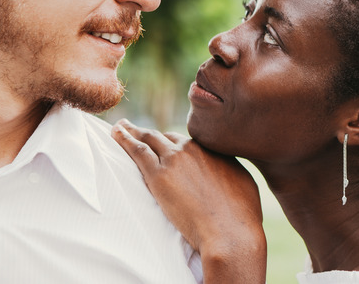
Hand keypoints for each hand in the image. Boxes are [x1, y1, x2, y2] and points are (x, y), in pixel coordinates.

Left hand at [111, 119, 266, 282]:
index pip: (185, 141)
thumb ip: (229, 169)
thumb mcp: (243, 181)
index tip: (161, 142)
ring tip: (120, 126)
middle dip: (149, 133)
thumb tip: (226, 170)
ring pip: (149, 138)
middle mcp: (193, 149)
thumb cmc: (242, 215)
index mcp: (212, 150)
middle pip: (165, 137)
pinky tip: (115, 133)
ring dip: (132, 131)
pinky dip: (124, 140)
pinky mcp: (158, 175)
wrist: (230, 232)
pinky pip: (136, 151)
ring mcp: (174, 160)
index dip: (171, 142)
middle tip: (133, 128)